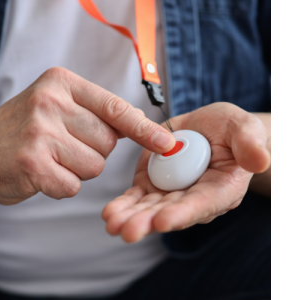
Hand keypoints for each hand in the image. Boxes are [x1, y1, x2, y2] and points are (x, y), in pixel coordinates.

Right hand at [0, 67, 174, 204]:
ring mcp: (39, 133)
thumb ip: (100, 112)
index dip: (145, 128)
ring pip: (94, 165)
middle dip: (93, 150)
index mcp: (62, 83)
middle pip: (107, 142)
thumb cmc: (28, 129)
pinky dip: (62, 184)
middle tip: (63, 145)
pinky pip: (72, 184)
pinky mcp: (32, 164)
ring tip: (51, 157)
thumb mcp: (60, 106)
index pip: (116, 108)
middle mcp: (50, 103)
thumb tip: (141, 120)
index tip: (167, 143)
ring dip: (78, 168)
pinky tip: (41, 172)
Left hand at [102, 102, 269, 242]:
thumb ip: (250, 144)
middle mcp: (194, 195)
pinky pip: (138, 196)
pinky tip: (110, 212)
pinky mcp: (153, 182)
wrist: (209, 128)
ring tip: (112, 223)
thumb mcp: (243, 128)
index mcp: (221, 187)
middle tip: (128, 230)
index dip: (183, 213)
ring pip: (150, 207)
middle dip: (149, 222)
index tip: (163, 221)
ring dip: (131, 217)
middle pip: (171, 212)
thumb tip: (260, 162)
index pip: (202, 204)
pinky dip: (125, 204)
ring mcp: (171, 191)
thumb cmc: (230, 129)